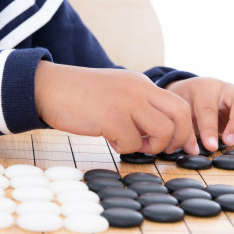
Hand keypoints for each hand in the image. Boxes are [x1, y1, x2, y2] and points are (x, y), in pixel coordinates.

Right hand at [35, 61, 198, 154]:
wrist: (48, 87)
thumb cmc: (79, 96)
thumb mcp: (116, 93)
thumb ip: (136, 108)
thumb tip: (152, 137)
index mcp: (142, 84)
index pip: (180, 105)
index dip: (185, 130)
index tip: (180, 148)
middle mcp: (139, 89)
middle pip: (182, 115)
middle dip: (178, 139)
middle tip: (162, 150)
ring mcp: (126, 102)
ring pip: (163, 131)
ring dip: (150, 147)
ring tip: (132, 145)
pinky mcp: (111, 117)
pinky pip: (132, 143)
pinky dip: (124, 148)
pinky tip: (110, 140)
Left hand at [165, 77, 233, 150]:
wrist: (195, 91)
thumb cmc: (187, 104)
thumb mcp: (180, 114)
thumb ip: (185, 131)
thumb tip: (193, 150)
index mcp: (204, 89)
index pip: (209, 108)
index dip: (210, 129)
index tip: (211, 147)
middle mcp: (226, 88)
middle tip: (229, 142)